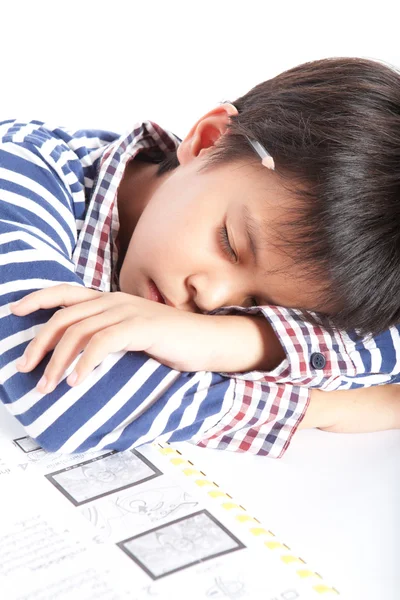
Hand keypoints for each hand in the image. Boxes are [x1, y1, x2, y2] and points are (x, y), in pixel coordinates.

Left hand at [9, 283, 228, 392]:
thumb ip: (108, 333)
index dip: (38, 298)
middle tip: (25, 368)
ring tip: (47, 386)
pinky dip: (84, 364)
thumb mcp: (134, 332)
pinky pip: (102, 343)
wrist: (208, 340)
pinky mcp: (141, 327)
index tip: (15, 310)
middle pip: (65, 317)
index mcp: (111, 299)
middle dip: (39, 343)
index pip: (66, 292)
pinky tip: (77, 382)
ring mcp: (128, 312)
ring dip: (57, 362)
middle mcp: (115, 300)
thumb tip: (79, 352)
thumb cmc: (172, 341)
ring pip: (79, 332)